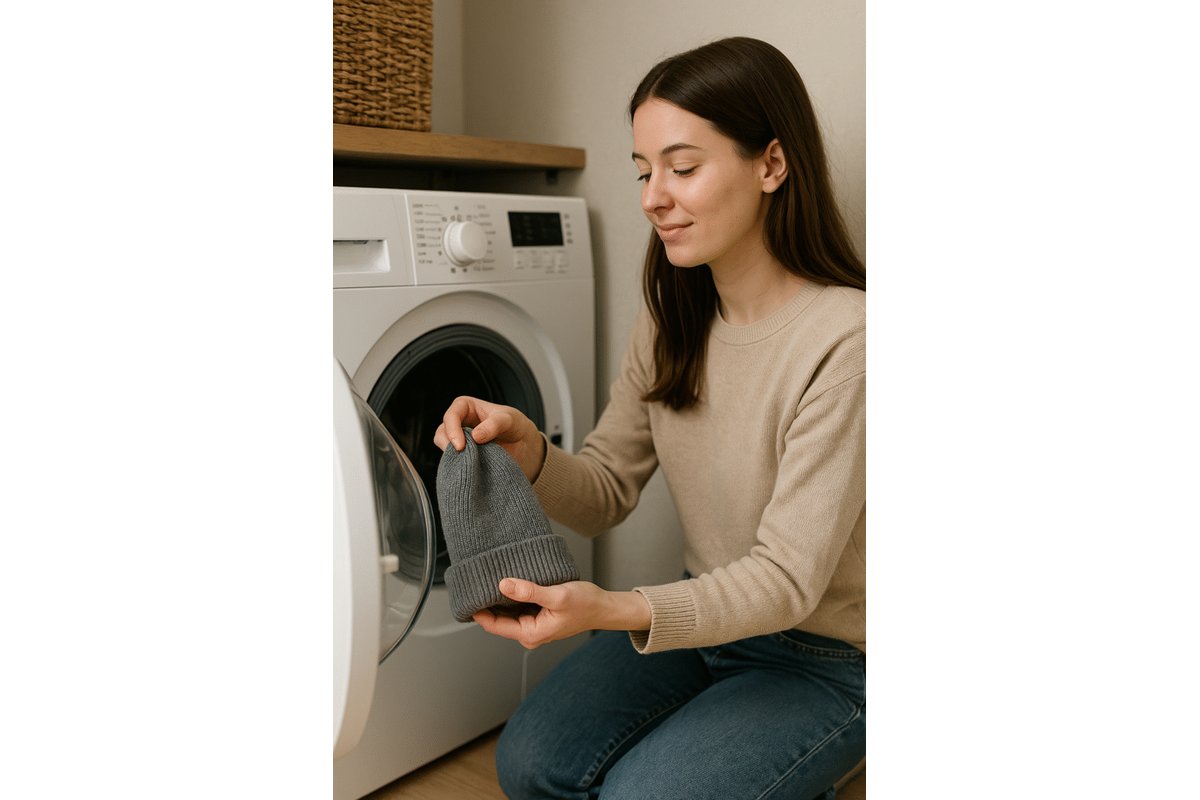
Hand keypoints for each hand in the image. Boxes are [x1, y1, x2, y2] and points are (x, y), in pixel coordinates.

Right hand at [433, 396, 545, 481]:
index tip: (461, 445)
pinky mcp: (462, 455)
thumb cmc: (515, 425)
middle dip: (447, 443)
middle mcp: (459, 422)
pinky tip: (469, 468)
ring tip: (467, 462)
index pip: (452, 415)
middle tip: (461, 455)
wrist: (523, 445)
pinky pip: (453, 460)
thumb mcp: (509, 420)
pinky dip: (458, 464)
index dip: (452, 429)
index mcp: (466, 407)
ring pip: (444, 447)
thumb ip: (494, 425)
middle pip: (442, 431)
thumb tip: (476, 437)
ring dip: (451, 455)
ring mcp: (460, 439)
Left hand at [472, 578, 651, 649]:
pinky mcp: (537, 617)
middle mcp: (529, 633)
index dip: (477, 609)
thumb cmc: (586, 604)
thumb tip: (504, 585)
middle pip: (498, 618)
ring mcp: (532, 625)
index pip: (493, 624)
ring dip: (500, 597)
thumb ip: (530, 591)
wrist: (604, 608)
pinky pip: (518, 607)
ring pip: (507, 612)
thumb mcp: (558, 595)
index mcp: (530, 633)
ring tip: (491, 578)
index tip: (466, 593)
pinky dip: (512, 596)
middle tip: (477, 579)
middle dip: (487, 601)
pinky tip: (510, 582)